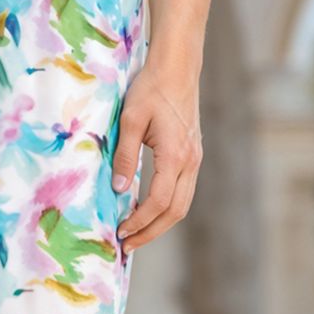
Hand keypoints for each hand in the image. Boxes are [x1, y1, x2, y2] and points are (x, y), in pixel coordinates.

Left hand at [110, 57, 203, 250]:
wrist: (177, 68)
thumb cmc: (151, 89)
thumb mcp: (129, 119)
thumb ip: (124, 156)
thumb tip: (118, 189)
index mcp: (176, 155)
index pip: (160, 201)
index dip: (140, 221)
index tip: (121, 232)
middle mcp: (191, 161)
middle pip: (176, 211)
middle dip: (151, 231)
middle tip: (127, 245)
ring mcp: (195, 158)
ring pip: (183, 203)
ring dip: (160, 222)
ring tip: (136, 233)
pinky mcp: (193, 154)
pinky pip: (183, 190)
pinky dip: (167, 207)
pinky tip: (149, 209)